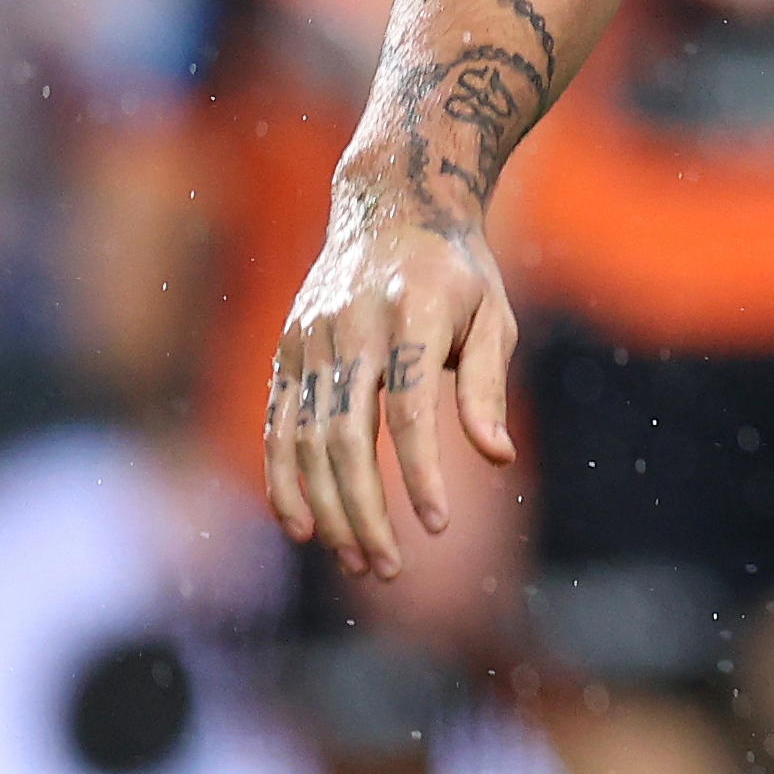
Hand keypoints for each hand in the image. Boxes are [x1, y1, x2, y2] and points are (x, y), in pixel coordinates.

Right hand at [262, 192, 520, 581]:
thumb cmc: (458, 271)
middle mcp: (351, 324)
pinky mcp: (286, 351)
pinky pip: (278, 425)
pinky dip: (283, 479)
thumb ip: (485, 385)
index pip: (408, 407)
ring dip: (325, 508)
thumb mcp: (492, 314)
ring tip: (356, 559)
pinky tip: (300, 526)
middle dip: (364, 510)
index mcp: (412, 310)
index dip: (420, 470)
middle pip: (346, 436)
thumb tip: (496, 457)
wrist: (392, 206)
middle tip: (389, 567)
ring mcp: (309, 338)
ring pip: (305, 439)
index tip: (435, 524)